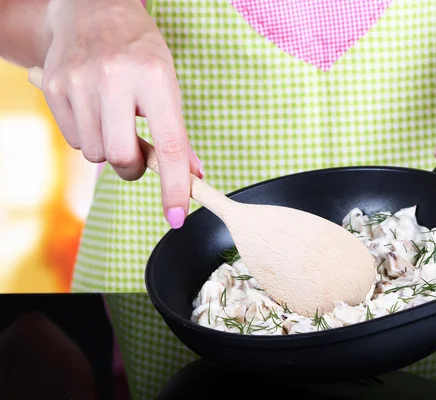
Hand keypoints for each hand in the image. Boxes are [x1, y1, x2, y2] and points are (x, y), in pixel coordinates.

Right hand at [41, 0, 202, 227]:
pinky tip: (94, 111)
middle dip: (134, 168)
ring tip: (114, 120)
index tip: (177, 216)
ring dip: (110, 150)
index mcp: (155, 77)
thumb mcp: (169, 84)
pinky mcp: (54, 87)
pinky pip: (75, 141)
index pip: (169, 145)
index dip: (175, 187)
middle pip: (123, 158)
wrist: (93, 10)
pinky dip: (89, 137)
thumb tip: (193, 177)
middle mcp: (115, 77)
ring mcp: (80, 81)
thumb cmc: (140, 51)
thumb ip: (178, 135)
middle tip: (139, 155)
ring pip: (97, 154)